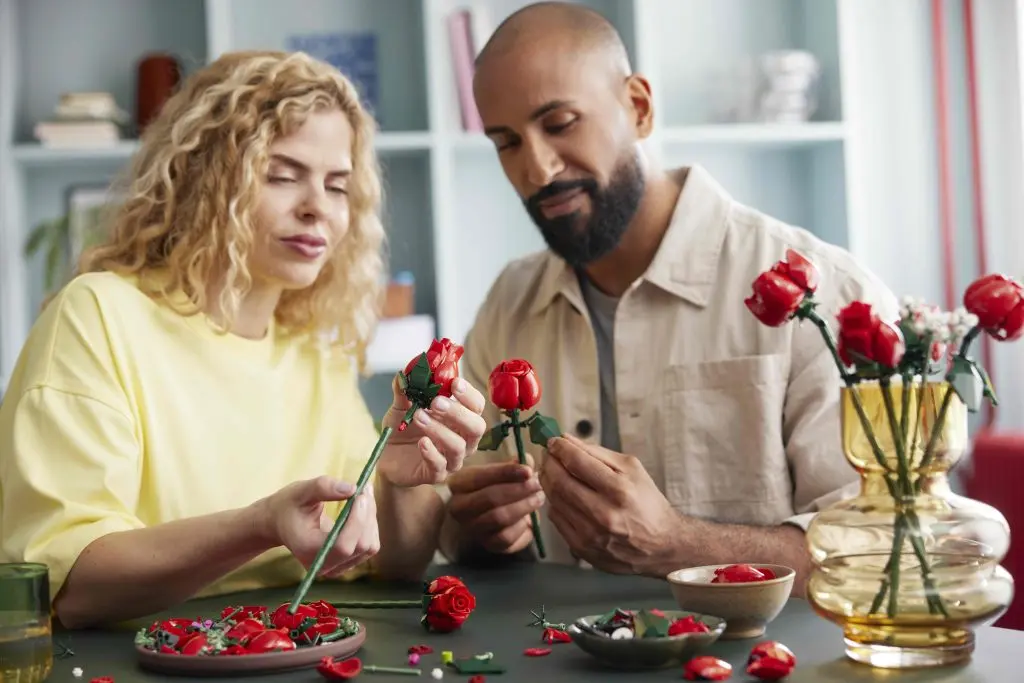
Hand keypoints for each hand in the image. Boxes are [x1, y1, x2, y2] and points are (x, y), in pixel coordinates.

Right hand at [257, 475, 378, 577]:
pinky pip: (370, 546)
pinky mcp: (347, 562)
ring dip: (371, 518)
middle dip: (367, 514)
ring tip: (363, 495)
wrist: (281, 523)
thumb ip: (323, 487)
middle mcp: (323, 565)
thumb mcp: (300, 491)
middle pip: (361, 546)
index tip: (360, 494)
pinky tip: (361, 508)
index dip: (357, 521)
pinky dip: (370, 525)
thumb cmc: (289, 506)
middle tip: (364, 487)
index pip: (343, 545)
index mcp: (308, 550)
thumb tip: (353, 489)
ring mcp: (336, 567)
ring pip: (370, 546)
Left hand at [377, 376, 487, 486]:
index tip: (454, 383)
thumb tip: (403, 373)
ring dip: (439, 430)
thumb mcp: (401, 406)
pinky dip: (432, 453)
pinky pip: (440, 467)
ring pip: (458, 446)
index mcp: (460, 418)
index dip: (469, 394)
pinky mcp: (436, 475)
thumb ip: (404, 391)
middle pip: (476, 427)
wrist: (388, 457)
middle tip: (436, 402)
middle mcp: (463, 439)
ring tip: (418, 416)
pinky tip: (421, 442)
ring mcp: (451, 459)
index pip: (476, 405)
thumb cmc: (404, 428)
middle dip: (458, 413)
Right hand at [446, 456, 544, 553]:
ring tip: (538, 498)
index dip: (506, 472)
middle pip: (491, 498)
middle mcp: (459, 508)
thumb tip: (527, 460)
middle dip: (518, 490)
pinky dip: (523, 527)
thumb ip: (512, 466)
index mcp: (458, 484)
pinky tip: (531, 518)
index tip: (528, 470)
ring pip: (499, 518)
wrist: (488, 517)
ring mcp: (471, 529)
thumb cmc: (493, 488)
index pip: (481, 477)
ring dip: (524, 506)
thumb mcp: (498, 474)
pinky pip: (507, 538)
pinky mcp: (487, 544)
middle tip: (537, 484)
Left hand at [540, 435, 682, 574]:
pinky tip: (562, 494)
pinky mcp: (582, 548)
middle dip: (548, 463)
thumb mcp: (632, 469)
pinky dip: (555, 502)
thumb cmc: (647, 502)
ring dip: (547, 481)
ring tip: (552, 471)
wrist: (661, 544)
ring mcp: (591, 534)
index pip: (577, 462)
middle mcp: (604, 513)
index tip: (553, 441)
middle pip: (559, 481)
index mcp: (619, 490)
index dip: (559, 447)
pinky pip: (556, 519)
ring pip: (554, 500)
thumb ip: (597, 452)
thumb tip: (566, 439)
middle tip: (548, 454)